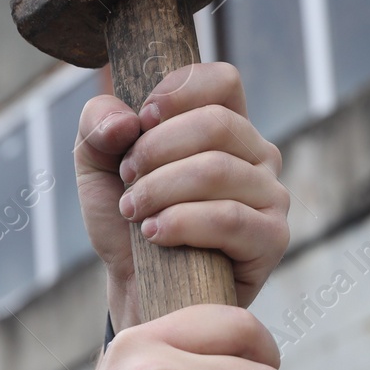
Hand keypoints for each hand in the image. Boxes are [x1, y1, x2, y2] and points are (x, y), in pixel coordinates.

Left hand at [73, 62, 290, 329]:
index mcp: (227, 127)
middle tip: (127, 178)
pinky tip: (154, 234)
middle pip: (217, 123)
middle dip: (157, 149)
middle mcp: (258, 155)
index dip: (179, 90)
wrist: (138, 289)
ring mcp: (271, 196)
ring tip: (134, 211)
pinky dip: (181, 223)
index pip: (222, 80)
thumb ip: (97, 125)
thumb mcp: (97, 166)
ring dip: (161, 189)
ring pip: (217, 170)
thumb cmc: (128, 222)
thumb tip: (124, 121)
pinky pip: (228, 218)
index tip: (141, 121)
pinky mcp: (272, 239)